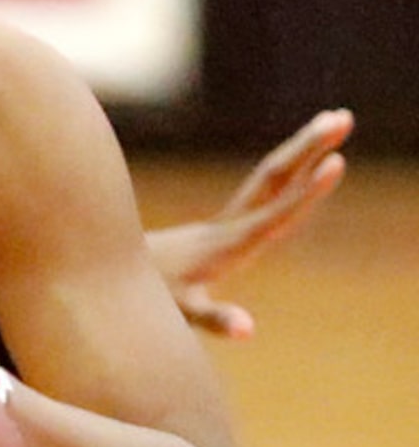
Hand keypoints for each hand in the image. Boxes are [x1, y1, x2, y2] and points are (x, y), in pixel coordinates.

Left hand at [146, 109, 351, 337]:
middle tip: (344, 116)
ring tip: (334, 117)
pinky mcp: (219, 230)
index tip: (336, 162)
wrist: (103, 278)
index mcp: (228, 246)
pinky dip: (286, 169)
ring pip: (269, 178)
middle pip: (274, 178)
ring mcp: (224, 225)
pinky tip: (303, 161)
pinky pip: (262, 190)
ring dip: (301, 149)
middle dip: (309, 148)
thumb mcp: (182, 312)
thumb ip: (215, 320)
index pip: (276, 213)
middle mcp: (229, 227)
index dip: (307, 192)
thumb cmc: (145, 300)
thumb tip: (248, 330)